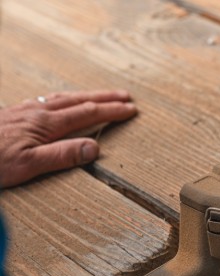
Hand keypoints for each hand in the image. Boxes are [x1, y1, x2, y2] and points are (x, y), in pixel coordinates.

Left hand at [0, 90, 136, 187]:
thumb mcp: (30, 165)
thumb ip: (63, 155)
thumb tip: (94, 148)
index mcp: (46, 125)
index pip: (87, 114)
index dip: (111, 111)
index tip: (131, 110)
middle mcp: (38, 112)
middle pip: (79, 100)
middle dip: (105, 98)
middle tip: (126, 97)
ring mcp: (27, 110)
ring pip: (65, 98)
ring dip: (88, 95)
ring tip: (104, 95)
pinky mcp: (17, 113)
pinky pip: (49, 100)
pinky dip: (66, 98)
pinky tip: (64, 102)